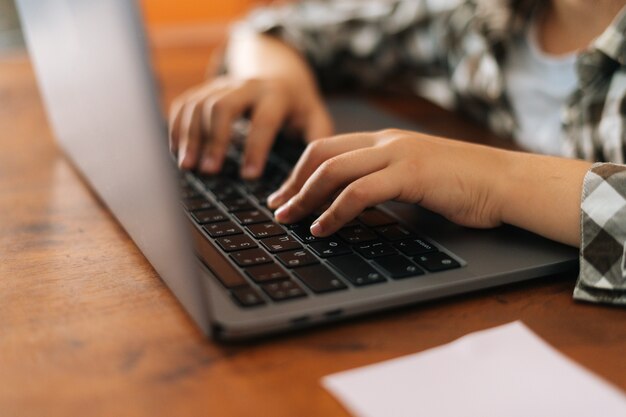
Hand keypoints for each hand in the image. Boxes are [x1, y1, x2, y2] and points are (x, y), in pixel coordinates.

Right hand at [169, 76, 332, 177]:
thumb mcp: (315, 118)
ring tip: (188, 166)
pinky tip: (176, 151)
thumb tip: (314, 173)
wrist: (279, 73)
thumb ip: (318, 140)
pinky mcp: (205, 89)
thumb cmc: (297, 106)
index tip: (249, 176)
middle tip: (210, 171)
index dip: (255, 148)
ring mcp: (222, 85)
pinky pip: (184, 103)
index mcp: (276, 95)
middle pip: (222, 106)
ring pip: (199, 104)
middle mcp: (247, 85)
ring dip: (190, 136)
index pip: (264, 120)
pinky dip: (176, 127)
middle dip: (214, 140)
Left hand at [267, 129, 513, 236]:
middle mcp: (386, 142)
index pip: (327, 148)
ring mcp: (399, 155)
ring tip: (289, 219)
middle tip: (277, 208)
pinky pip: (359, 192)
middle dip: (293, 183)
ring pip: (334, 170)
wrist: (506, 182)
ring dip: (304, 197)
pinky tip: (322, 228)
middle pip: (322, 154)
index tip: (284, 194)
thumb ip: (384, 183)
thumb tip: (351, 205)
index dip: (299, 171)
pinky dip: (334, 211)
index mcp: (385, 141)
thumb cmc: (463, 186)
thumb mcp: (415, 179)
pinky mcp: (411, 174)